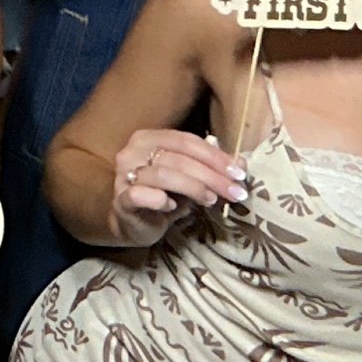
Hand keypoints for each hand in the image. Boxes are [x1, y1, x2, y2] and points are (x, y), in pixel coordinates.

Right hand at [110, 130, 247, 247]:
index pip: (186, 140)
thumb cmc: (162, 197)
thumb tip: (240, 163)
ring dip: (194, 187)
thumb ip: (208, 168)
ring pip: (164, 174)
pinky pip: (141, 195)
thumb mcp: (188, 180)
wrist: (131, 223)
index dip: (215, 156)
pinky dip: (161, 200)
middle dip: (212, 175)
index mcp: (148, 138)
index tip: (239, 173)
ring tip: (211, 200)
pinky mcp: (120, 200)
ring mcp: (123, 175)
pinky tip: (172, 207)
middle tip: (235, 192)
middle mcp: (132, 151)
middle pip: (178, 158)